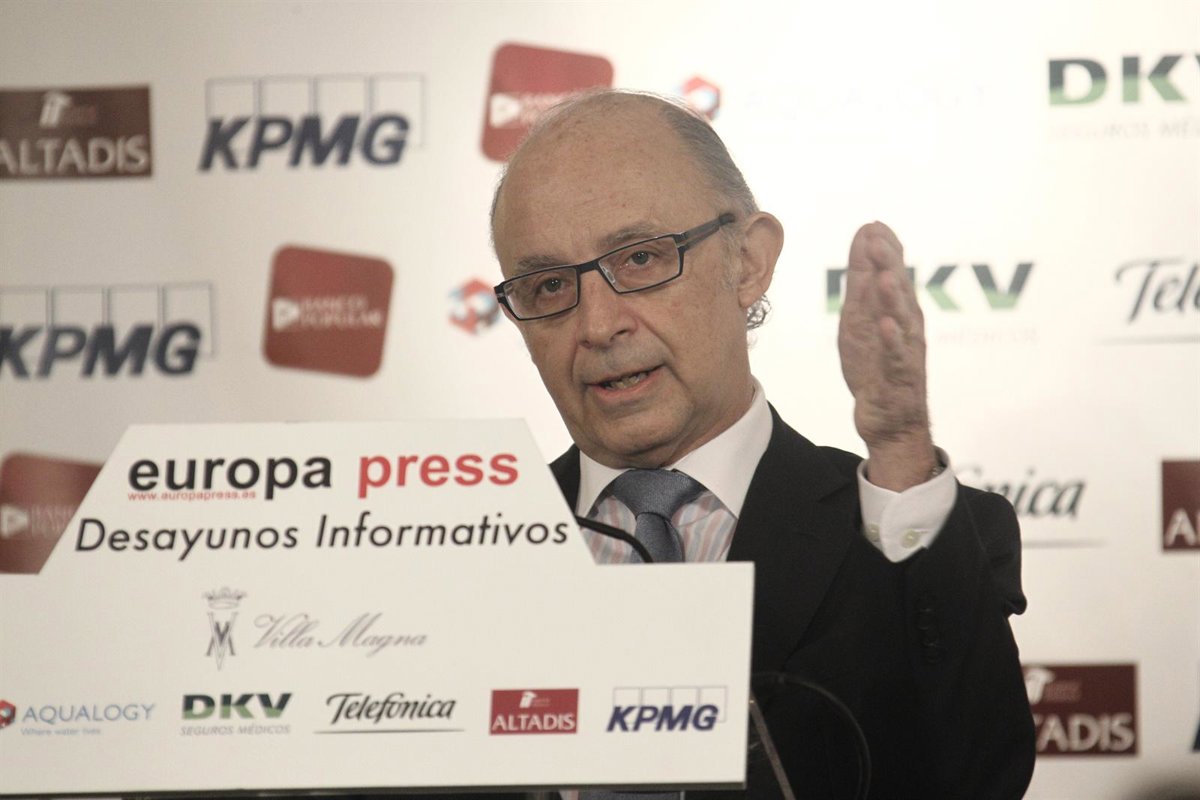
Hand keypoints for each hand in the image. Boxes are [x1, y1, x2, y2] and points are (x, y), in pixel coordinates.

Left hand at [837, 222, 935, 490]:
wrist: (889, 418)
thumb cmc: (875, 365)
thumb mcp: (861, 319)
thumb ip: (862, 282)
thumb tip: (865, 238)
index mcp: (896, 309)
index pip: (892, 273)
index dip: (883, 250)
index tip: (871, 226)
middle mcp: (906, 325)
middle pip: (899, 291)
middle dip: (888, 264)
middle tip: (876, 239)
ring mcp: (905, 350)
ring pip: (902, 320)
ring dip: (894, 298)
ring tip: (884, 278)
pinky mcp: (900, 377)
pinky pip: (898, 357)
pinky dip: (893, 341)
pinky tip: (887, 325)